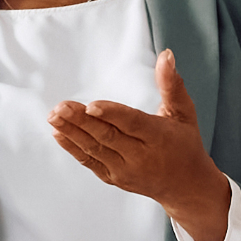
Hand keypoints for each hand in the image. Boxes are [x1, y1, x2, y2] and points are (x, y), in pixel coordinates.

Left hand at [50, 50, 233, 240]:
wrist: (186, 186)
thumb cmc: (184, 144)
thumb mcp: (184, 113)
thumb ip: (172, 84)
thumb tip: (166, 55)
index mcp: (158, 137)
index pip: (132, 123)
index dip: (111, 114)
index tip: (90, 105)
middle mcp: (141, 157)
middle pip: (107, 136)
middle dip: (81, 121)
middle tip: (61, 106)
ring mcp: (125, 170)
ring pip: (95, 149)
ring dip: (72, 132)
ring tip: (54, 116)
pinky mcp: (114, 178)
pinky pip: (90, 162)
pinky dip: (73, 148)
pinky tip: (59, 134)